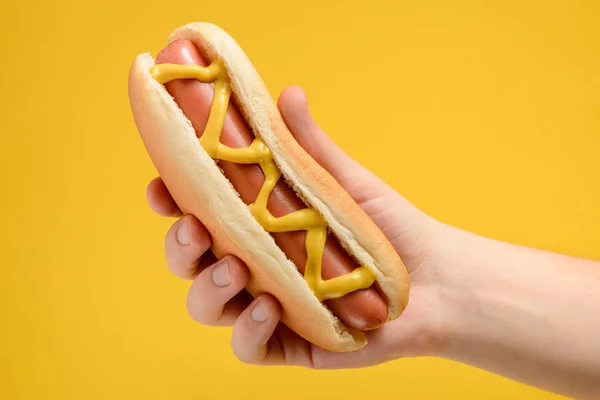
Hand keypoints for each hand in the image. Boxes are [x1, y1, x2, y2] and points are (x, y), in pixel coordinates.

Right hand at [146, 85, 449, 367]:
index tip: (162, 185)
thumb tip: (289, 93)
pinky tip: (268, 308)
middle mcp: (253, 267)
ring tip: (236, 268)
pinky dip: (247, 329)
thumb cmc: (386, 227)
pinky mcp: (286, 343)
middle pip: (190, 261)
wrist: (435, 279)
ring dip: (208, 287)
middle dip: (179, 247)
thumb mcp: (344, 182)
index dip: (171, 201)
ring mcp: (265, 306)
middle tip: (196, 228)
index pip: (198, 212)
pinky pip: (246, 346)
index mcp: (256, 226)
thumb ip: (309, 146)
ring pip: (206, 305)